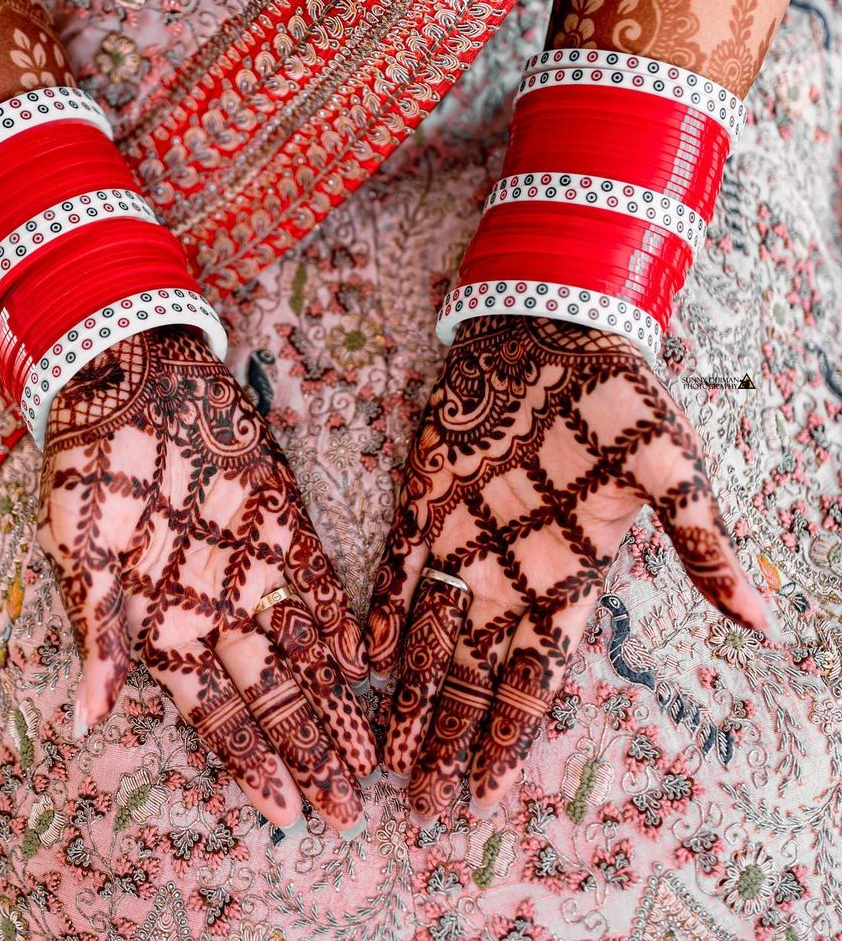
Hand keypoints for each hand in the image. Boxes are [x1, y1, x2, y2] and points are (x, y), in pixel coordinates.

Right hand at [37, 327, 375, 831]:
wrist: (125, 374)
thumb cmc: (89, 465)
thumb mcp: (78, 551)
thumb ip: (99, 632)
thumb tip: (88, 719)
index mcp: (161, 622)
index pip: (213, 711)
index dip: (250, 760)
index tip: (287, 813)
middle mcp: (213, 604)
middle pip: (269, 692)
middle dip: (307, 748)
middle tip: (349, 806)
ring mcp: (251, 562)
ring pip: (303, 648)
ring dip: (334, 698)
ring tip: (370, 751)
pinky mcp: (281, 515)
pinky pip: (319, 577)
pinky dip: (341, 617)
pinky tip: (368, 657)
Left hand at [364, 314, 772, 820]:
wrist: (562, 326)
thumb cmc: (623, 398)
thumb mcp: (673, 474)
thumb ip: (703, 548)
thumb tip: (764, 623)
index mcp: (570, 577)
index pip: (536, 679)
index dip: (508, 737)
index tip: (483, 792)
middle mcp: (512, 571)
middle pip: (476, 675)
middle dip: (450, 736)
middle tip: (421, 804)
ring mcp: (465, 536)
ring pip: (433, 634)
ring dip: (412, 692)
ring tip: (385, 754)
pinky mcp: (425, 496)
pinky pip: (399, 564)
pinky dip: (384, 607)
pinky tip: (366, 655)